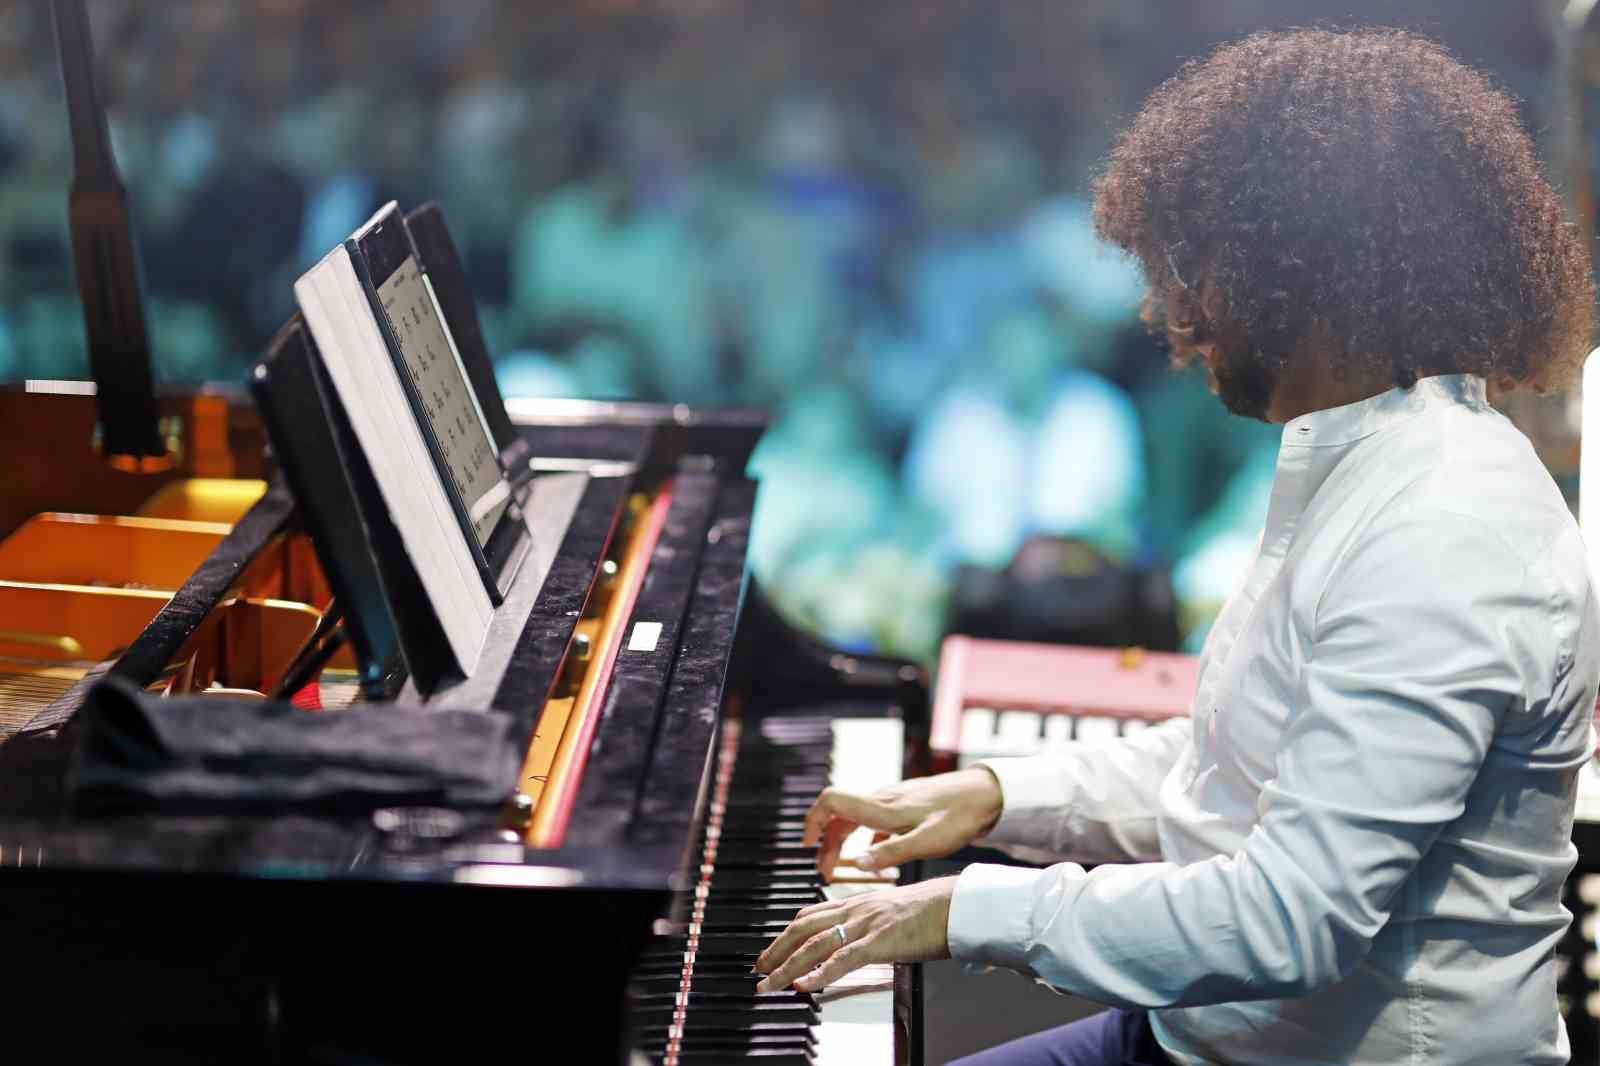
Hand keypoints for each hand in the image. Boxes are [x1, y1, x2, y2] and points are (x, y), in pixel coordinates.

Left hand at [754, 876, 956, 991]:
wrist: (959, 904)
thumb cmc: (935, 911)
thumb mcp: (893, 915)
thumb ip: (872, 926)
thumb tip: (859, 944)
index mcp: (858, 903)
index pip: (810, 915)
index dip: (786, 933)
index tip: (771, 950)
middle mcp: (856, 910)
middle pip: (802, 928)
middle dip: (776, 950)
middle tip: (759, 970)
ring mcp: (866, 925)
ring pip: (815, 945)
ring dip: (787, 966)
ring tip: (769, 984)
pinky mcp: (880, 942)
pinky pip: (842, 959)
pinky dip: (819, 973)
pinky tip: (804, 986)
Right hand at [805, 768, 1002, 880]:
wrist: (985, 795)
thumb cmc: (959, 816)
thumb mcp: (927, 841)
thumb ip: (892, 853)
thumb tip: (859, 863)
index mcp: (882, 807)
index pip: (831, 801)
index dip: (812, 820)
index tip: (806, 845)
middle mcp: (882, 800)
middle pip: (838, 815)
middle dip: (825, 842)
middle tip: (825, 871)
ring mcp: (893, 801)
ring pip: (855, 817)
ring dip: (842, 840)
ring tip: (842, 866)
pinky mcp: (904, 806)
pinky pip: (873, 819)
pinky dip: (863, 837)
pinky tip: (874, 854)